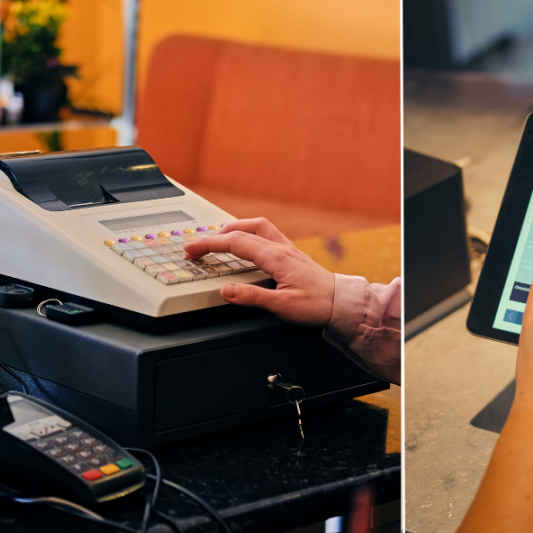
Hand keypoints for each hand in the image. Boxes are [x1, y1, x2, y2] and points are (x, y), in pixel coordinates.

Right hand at [183, 218, 334, 326]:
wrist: (341, 303)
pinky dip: (249, 233)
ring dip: (234, 228)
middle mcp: (281, 248)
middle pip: (242, 230)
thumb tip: (225, 290)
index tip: (191, 250)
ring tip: (218, 237)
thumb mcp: (282, 306)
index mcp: (275, 257)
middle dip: (216, 235)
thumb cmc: (317, 305)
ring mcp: (287, 249)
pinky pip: (266, 234)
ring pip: (256, 226)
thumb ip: (251, 298)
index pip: (235, 243)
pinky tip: (247, 243)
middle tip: (198, 246)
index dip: (209, 244)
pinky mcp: (292, 254)